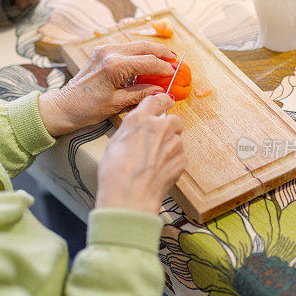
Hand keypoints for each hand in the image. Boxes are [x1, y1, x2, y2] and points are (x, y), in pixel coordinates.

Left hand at [37, 42, 176, 136]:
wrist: (64, 106)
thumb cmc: (88, 108)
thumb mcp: (117, 104)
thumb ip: (141, 94)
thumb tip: (161, 91)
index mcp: (114, 66)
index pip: (147, 62)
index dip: (163, 67)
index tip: (174, 72)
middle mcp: (110, 53)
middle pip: (143, 47)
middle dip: (161, 52)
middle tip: (175, 58)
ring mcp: (104, 50)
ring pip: (135, 44)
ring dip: (151, 50)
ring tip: (165, 56)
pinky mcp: (100, 52)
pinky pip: (125, 48)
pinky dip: (138, 51)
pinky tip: (147, 58)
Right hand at [96, 93, 185, 214]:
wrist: (130, 195)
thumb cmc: (116, 173)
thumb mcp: (114, 143)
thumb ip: (130, 130)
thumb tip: (134, 130)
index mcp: (140, 119)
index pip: (157, 100)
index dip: (161, 102)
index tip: (164, 103)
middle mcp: (159, 127)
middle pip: (173, 118)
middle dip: (168, 126)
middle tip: (158, 138)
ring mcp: (173, 143)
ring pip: (177, 138)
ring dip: (170, 145)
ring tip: (155, 160)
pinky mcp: (181, 159)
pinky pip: (180, 155)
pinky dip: (173, 161)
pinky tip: (160, 170)